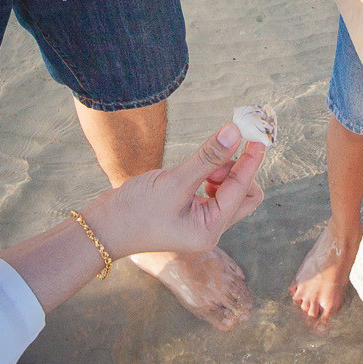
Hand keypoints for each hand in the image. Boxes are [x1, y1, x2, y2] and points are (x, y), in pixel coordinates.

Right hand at [88, 124, 266, 258]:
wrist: (103, 226)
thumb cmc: (135, 210)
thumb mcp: (174, 182)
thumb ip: (207, 158)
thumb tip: (235, 133)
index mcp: (210, 230)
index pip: (243, 190)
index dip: (251, 161)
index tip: (259, 136)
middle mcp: (210, 229)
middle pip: (245, 195)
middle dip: (237, 172)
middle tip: (216, 158)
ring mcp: (201, 222)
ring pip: (230, 192)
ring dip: (222, 173)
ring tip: (198, 168)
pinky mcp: (191, 212)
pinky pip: (214, 191)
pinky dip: (210, 177)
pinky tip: (192, 173)